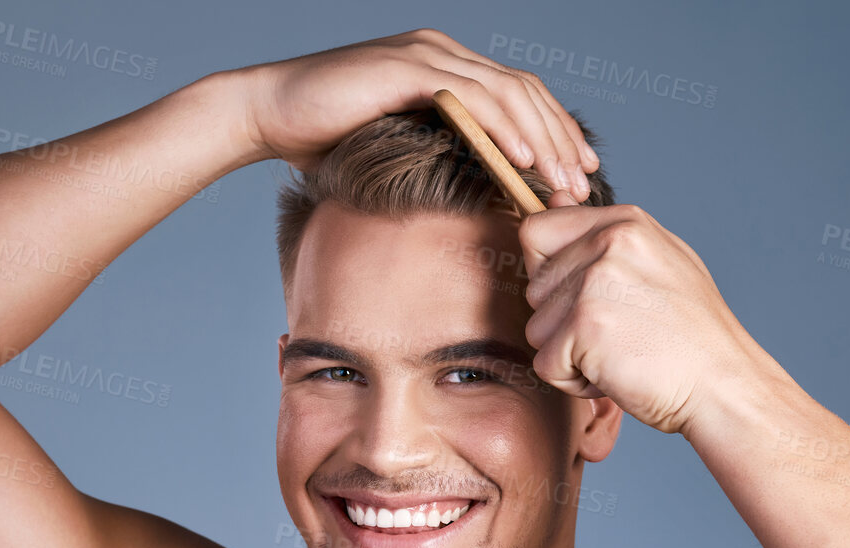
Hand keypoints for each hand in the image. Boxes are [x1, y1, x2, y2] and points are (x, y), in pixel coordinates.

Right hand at [230, 28, 598, 196]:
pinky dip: (503, 128)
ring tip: (561, 180)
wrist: (267, 114)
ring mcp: (426, 55)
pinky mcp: (407, 68)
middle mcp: (442, 53)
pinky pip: (471, 97)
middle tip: (582, 183)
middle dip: (560, 139)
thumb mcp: (395, 146)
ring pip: (507, 93)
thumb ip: (435, 152)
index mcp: (444, 67)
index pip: (517, 96)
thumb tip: (474, 192)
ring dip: (541, 139)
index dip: (554, 132)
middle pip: (524, 91)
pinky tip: (522, 161)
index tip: (578, 172)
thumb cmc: (322, 139)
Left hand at [517, 194, 775, 435]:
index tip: (581, 299)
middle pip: (534, 288)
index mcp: (624, 223)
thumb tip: (553, 196)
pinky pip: (545, 364)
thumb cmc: (691, 335)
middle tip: (616, 336)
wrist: (723, 385)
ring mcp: (595, 283)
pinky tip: (616, 375)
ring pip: (536, 329)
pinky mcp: (584, 326)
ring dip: (569, 355)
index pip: (537, 231)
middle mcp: (608, 244)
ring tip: (620, 355)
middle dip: (561, 323)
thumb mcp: (656, 264)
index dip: (546, 273)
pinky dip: (574, 382)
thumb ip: (602, 235)